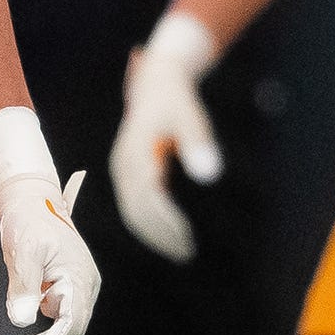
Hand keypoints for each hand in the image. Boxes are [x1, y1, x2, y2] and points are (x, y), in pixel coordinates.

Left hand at [0, 169, 101, 334]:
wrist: (29, 201)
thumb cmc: (27, 221)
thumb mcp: (23, 250)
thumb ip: (23, 286)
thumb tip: (21, 322)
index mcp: (80, 278)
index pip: (71, 324)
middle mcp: (85, 288)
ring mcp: (78, 292)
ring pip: (65, 334)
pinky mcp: (66, 293)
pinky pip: (58, 325)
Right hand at [110, 34, 221, 263]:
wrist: (158, 81)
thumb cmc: (176, 98)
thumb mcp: (190, 116)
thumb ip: (198, 143)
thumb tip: (210, 175)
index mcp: (133, 153)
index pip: (146, 198)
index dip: (165, 221)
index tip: (187, 237)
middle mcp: (123, 165)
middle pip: (135, 210)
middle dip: (159, 234)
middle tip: (187, 253)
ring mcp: (124, 171)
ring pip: (133, 212)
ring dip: (155, 233)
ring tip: (182, 250)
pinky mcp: (131, 174)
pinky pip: (137, 205)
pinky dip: (153, 223)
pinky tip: (173, 233)